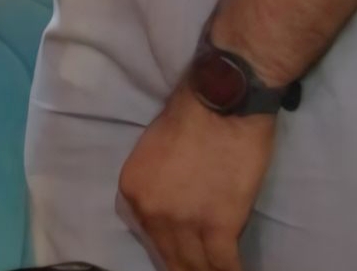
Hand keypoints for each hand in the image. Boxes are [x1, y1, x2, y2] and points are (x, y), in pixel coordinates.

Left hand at [118, 83, 274, 270]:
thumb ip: (158, 189)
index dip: (171, 253)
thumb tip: (171, 216)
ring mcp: (183, 221)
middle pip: (171, 257)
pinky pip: (224, 265)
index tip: (184, 260)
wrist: (221, 103)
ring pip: (195, 266)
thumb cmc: (191, 117)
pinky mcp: (218, 226)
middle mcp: (150, 211)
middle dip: (187, 269)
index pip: (151, 239)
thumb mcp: (154, 155)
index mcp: (132, 191)